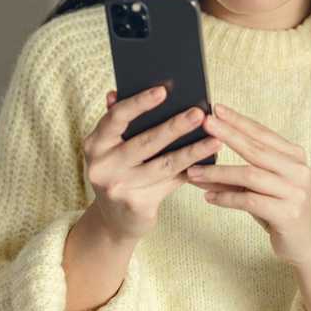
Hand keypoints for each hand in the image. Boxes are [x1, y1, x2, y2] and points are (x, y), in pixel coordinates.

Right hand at [80, 85, 222, 242]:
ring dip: (193, 151)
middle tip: (199, 113)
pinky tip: (209, 162)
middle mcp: (103, 166)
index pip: (116, 117)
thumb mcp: (111, 148)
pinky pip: (171, 183)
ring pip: (164, 164)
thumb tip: (119, 92)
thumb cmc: (120, 172)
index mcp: (95, 144)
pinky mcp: (137, 206)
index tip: (163, 91)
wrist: (114, 220)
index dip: (139, 103)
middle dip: (175, 126)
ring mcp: (119, 188)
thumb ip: (118, 122)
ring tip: (215, 139)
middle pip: (145, 142)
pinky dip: (191, 171)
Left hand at [186, 102, 310, 267]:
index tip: (216, 108)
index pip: (262, 133)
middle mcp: (298, 170)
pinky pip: (249, 201)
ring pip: (250, 175)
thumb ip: (237, 173)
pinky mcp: (288, 214)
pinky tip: (208, 196)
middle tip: (204, 124)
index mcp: (294, 156)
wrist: (306, 243)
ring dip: (218, 172)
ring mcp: (295, 192)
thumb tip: (199, 158)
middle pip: (256, 149)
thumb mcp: (262, 187)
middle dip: (228, 134)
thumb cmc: (279, 209)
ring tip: (193, 171)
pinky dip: (226, 197)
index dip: (239, 120)